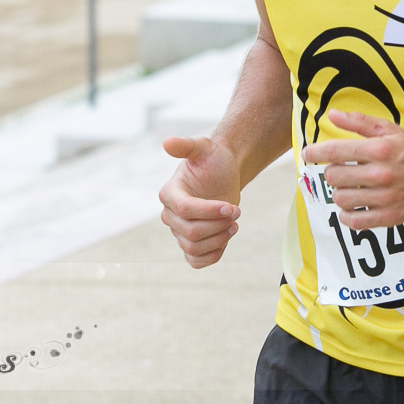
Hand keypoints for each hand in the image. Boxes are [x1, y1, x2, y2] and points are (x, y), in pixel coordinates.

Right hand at [159, 135, 241, 267]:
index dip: (211, 211)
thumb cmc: (214, 160)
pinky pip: (196, 261)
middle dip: (219, 225)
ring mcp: (179, 231)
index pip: (186, 210)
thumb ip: (187, 145)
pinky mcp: (191, 244)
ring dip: (219, 239)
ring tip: (234, 224)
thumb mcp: (204, 148)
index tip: (232, 206)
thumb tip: (167, 142)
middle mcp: (170, 215)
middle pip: (191, 232)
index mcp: (170, 193)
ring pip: (194, 248)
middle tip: (236, 212)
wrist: (224, 174)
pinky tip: (226, 238)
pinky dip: (213, 255)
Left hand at [302, 111, 403, 230]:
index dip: (315, 152)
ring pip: (341, 199)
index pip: (335, 151)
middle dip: (332, 171)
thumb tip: (332, 115)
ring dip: (339, 192)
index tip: (308, 154)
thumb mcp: (389, 130)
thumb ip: (359, 122)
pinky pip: (354, 222)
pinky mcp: (389, 218)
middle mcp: (381, 174)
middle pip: (334, 176)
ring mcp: (385, 199)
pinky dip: (347, 215)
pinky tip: (353, 206)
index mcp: (379, 150)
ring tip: (349, 186)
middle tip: (340, 170)